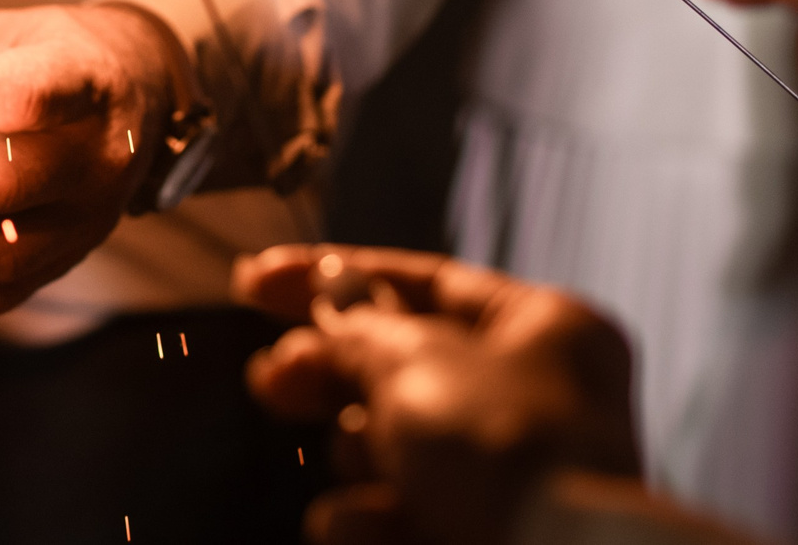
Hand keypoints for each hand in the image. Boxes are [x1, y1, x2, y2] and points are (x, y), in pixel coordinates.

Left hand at [0, 1, 173, 313]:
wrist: (130, 91)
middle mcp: (100, 157)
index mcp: (88, 79)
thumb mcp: (6, 31)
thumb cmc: (49, 55)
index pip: (26, 97)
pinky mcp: (71, 259)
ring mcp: (91, 219)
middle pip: (5, 184)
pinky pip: (1, 292)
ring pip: (2, 252)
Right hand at [237, 244, 641, 544]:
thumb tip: (331, 309)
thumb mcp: (414, 359)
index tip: (254, 283)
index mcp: (543, 329)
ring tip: (362, 459)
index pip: (421, 282)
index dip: (332, 278)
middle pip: (396, 365)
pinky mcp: (472, 532)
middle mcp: (532, 396)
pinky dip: (370, 520)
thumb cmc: (501, 448)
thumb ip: (357, 328)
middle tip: (272, 380)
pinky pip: (391, 512)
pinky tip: (380, 529)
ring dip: (358, 451)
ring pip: (387, 443)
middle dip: (327, 375)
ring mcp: (502, 474)